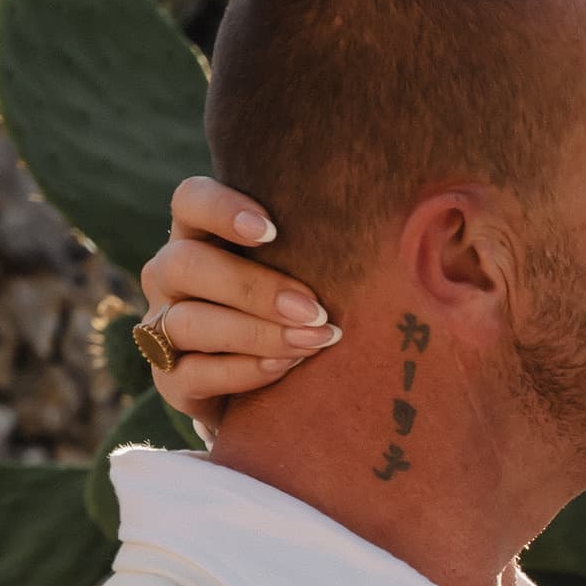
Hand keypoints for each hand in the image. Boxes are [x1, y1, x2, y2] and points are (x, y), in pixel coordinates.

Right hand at [137, 174, 338, 432]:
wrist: (279, 386)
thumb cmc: (304, 305)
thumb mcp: (313, 268)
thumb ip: (334, 241)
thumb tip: (422, 214)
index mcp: (200, 232)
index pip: (191, 200)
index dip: (222, 208)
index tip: (272, 231)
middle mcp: (171, 274)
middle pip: (186, 264)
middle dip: (252, 287)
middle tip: (311, 308)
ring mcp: (163, 327)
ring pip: (187, 322)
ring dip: (255, 332)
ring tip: (311, 343)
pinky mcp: (170, 380)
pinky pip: (190, 374)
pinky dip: (240, 371)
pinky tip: (283, 369)